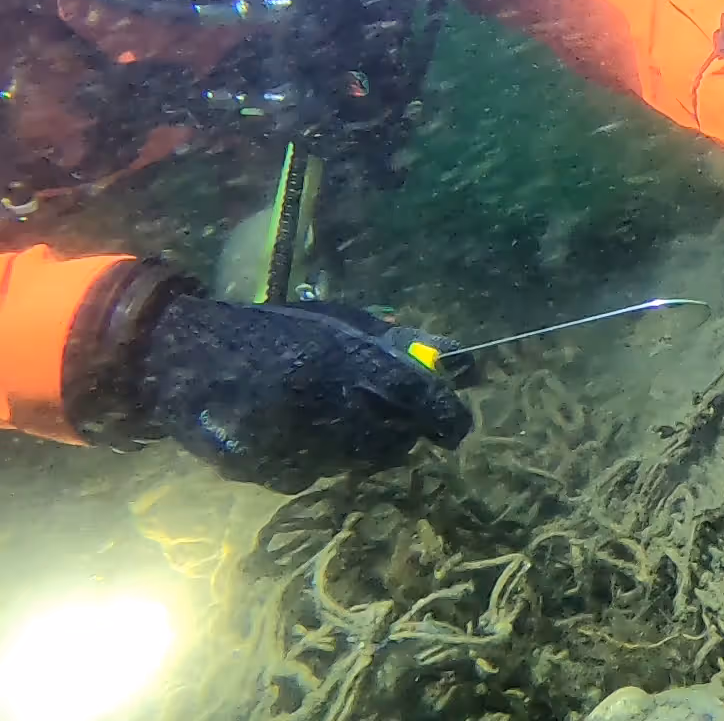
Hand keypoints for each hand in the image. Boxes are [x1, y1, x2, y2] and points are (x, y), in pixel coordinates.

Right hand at [140, 296, 470, 492]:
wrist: (185, 353)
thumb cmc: (276, 330)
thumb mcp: (344, 321)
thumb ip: (404, 344)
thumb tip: (465, 362)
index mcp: (353, 362)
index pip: (426, 403)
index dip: (448, 419)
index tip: (453, 427)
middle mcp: (332, 406)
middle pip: (397, 441)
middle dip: (401, 431)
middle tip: (383, 412)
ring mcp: (301, 444)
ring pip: (359, 462)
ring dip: (360, 444)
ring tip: (331, 413)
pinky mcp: (271, 471)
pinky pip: (315, 475)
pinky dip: (317, 459)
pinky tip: (294, 431)